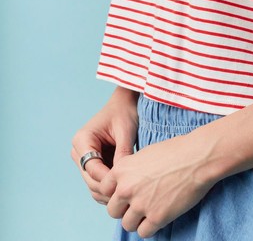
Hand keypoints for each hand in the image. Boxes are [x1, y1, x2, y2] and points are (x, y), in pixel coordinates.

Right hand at [71, 87, 138, 205]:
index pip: (92, 168)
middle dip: (107, 188)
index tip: (124, 186)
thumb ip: (122, 154)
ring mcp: (83, 158)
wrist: (124, 104)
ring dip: (107, 190)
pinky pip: (97, 181)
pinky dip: (108, 186)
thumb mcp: (125, 132)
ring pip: (92, 184)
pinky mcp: (91, 163)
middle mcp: (78, 151)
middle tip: (127, 195)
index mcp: (82, 140)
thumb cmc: (124, 113)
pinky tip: (123, 189)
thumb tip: (121, 178)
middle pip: (90, 179)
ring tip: (126, 194)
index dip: (107, 179)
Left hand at [101, 128, 218, 237]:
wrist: (198, 157)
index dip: (115, 192)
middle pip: (113, 210)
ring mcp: (141, 204)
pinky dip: (150, 227)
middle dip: (124, 208)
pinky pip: (143, 232)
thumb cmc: (176, 151)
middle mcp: (127, 188)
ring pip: (127, 224)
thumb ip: (131, 170)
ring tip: (150, 211)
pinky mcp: (157, 217)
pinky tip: (158, 216)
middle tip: (138, 204)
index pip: (103, 190)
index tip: (126, 193)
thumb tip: (125, 183)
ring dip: (137, 220)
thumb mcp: (145, 154)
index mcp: (122, 169)